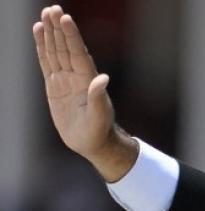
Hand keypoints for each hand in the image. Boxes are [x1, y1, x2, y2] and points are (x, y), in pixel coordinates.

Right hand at [33, 5, 136, 180]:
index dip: (72, 36)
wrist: (91, 143)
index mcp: (88, 81)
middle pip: (66, 48)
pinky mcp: (54, 85)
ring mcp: (65, 79)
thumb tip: (103, 78)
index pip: (78, 53)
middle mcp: (76, 76)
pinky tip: (40, 32)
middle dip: (59, 29)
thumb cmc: (98, 131)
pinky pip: (47, 62)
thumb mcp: (99, 116)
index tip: (66, 19)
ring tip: (45, 14)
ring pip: (56, 52)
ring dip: (51, 34)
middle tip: (53, 8)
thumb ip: (99, 97)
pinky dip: (42, 47)